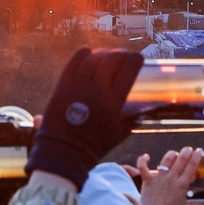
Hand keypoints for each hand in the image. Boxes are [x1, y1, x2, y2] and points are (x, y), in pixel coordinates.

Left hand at [25, 47, 143, 188]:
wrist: (64, 152)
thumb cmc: (93, 146)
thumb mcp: (118, 135)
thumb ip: (130, 122)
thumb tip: (141, 116)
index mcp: (114, 102)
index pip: (129, 70)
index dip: (135, 60)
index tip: (138, 58)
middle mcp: (97, 90)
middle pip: (112, 60)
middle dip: (121, 54)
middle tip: (123, 56)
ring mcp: (78, 87)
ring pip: (93, 59)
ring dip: (103, 54)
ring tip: (106, 55)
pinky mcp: (63, 87)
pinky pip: (72, 63)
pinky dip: (81, 55)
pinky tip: (87, 53)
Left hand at [131, 148, 203, 204]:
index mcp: (182, 185)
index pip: (192, 166)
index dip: (197, 156)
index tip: (199, 151)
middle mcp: (171, 179)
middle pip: (181, 159)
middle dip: (186, 152)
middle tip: (188, 149)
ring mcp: (159, 179)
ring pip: (166, 160)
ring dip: (171, 154)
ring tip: (174, 154)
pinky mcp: (148, 181)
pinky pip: (143, 168)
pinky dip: (143, 161)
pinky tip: (146, 156)